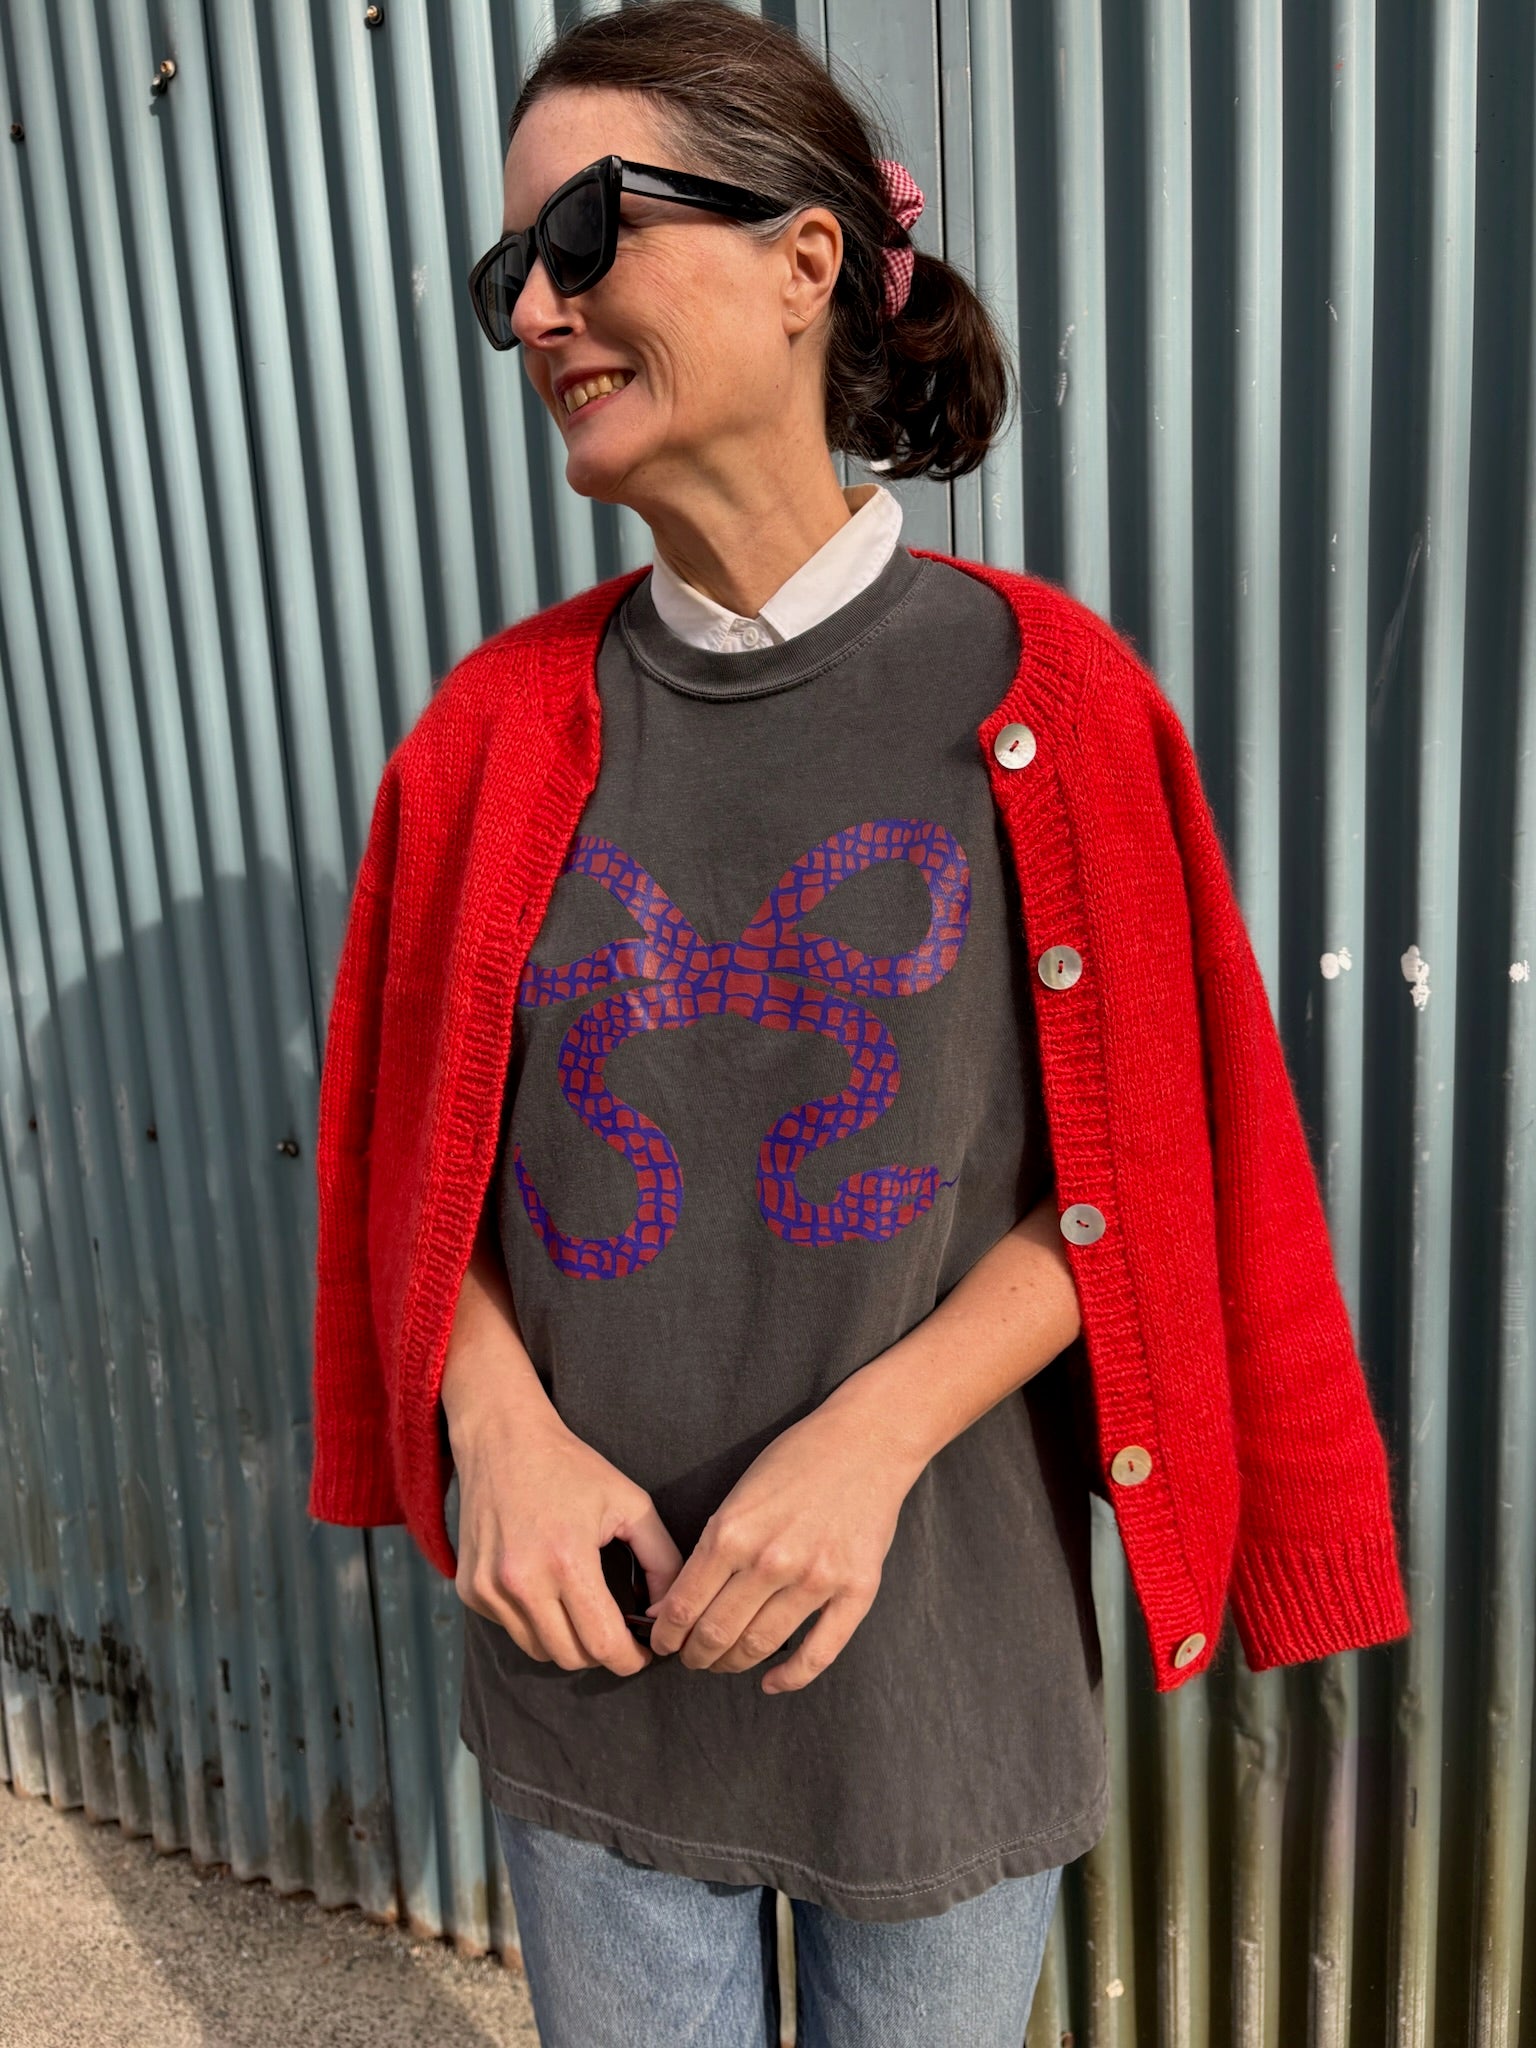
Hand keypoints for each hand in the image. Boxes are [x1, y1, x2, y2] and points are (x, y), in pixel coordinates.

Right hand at [452, 1398, 683, 1678]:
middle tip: (617, 1630)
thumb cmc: (571, 1468)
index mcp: (566, 1559)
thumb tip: (666, 1612)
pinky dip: (535, 1623)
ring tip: (583, 1609)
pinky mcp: (470, 1590)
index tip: (643, 1652)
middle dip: (602, 1652)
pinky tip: (546, 1589)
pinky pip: (512, 1630)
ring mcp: (489, 1589)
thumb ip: (662, 1560)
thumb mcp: (631, 1504)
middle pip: (572, 1657)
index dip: (631, 1659)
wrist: (502, 1440)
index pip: (604, 1644)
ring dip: (567, 1641)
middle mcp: (521, 1581)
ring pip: (540, 1651)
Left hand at [644, 1403, 920, 1693]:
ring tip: (724, 1663)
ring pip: (760, 1645)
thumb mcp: (738, 1495)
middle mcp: (770, 1560)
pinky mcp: (856, 1590)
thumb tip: (672, 1606)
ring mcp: (816, 1578)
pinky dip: (790, 1676)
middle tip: (691, 1660)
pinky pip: (819, 1653)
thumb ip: (708, 1550)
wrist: (867, 1441)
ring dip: (733, 1664)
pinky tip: (772, 1681)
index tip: (662, 1645)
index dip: (666, 1636)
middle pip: (717, 1634)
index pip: (684, 1607)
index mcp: (732, 1533)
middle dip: (695, 1656)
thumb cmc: (797, 1461)